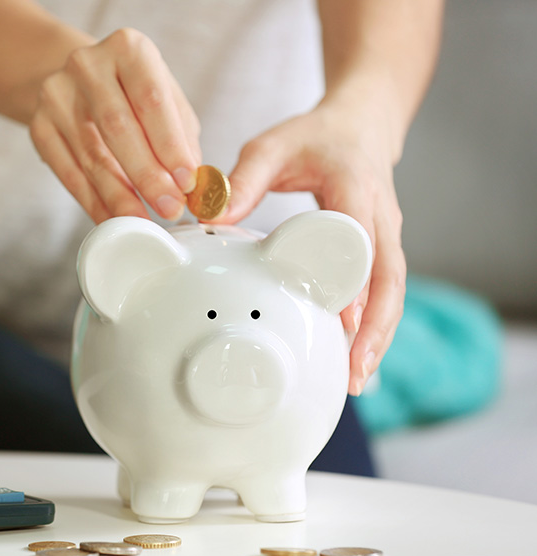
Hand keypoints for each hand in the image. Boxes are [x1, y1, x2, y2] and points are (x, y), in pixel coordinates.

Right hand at [29, 28, 200, 222]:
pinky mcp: (39, 126)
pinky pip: (68, 173)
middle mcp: (88, 65)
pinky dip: (93, 202)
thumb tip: (193, 187)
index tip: (187, 183)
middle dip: (147, 175)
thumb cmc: (134, 93)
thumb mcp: (166, 100)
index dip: (170, 146)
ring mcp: (57, 95)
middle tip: (169, 208)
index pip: (151, 100)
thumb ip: (182, 138)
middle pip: (117, 128)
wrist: (81, 81)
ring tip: (143, 222)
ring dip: (120, 196)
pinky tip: (112, 220)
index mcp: (128, 49)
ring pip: (91, 156)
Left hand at [211, 101, 405, 395]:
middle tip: (354, 372)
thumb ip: (242, 179)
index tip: (343, 323)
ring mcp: (388, 237)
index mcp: (356, 189)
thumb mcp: (273, 146)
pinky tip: (356, 360)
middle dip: (375, 329)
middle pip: (390, 281)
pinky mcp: (383, 252)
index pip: (361, 242)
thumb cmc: (313, 138)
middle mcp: (382, 218)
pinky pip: (385, 294)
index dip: (354, 283)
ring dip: (378, 338)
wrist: (361, 128)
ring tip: (356, 381)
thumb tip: (209, 216)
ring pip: (393, 294)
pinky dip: (374, 328)